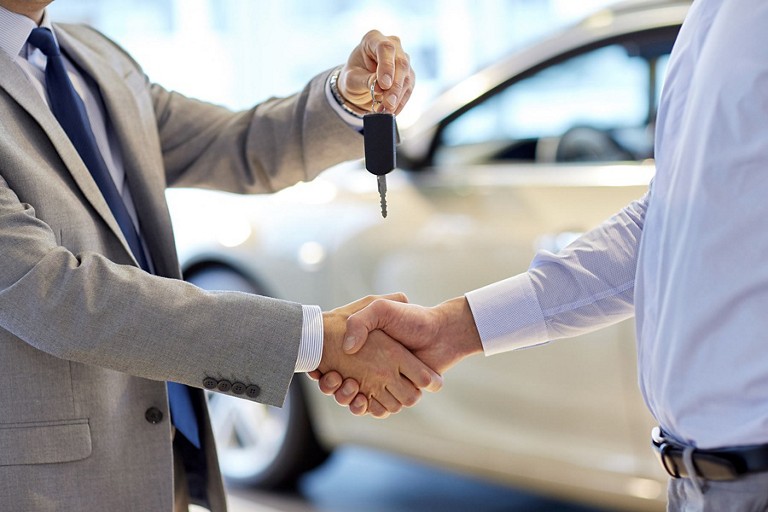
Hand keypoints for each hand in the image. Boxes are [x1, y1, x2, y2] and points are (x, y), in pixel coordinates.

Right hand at [315, 295, 442, 417]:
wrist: (442, 333)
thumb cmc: (413, 319)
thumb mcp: (381, 309)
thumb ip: (360, 322)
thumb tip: (347, 349)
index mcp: (366, 349)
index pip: (333, 364)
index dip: (324, 369)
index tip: (319, 367)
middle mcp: (373, 367)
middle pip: (341, 385)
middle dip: (333, 386)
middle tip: (331, 377)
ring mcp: (384, 382)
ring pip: (355, 399)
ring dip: (346, 397)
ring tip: (347, 384)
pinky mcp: (396, 395)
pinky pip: (375, 408)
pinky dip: (365, 406)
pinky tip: (360, 397)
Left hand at [337, 30, 414, 114]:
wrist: (359, 84)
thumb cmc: (353, 76)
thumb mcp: (352, 79)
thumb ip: (366, 80)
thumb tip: (380, 88)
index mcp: (373, 39)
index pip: (385, 48)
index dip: (387, 66)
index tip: (384, 84)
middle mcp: (392, 45)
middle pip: (401, 63)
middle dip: (395, 87)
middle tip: (388, 104)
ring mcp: (402, 59)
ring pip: (407, 77)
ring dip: (397, 97)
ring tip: (386, 111)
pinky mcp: (408, 75)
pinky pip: (409, 89)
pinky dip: (401, 102)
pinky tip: (392, 111)